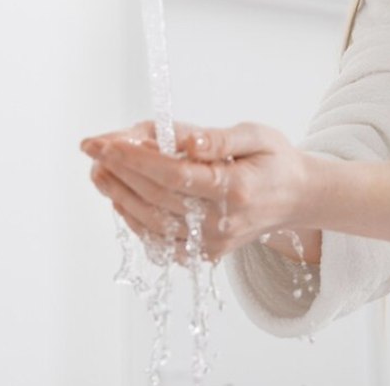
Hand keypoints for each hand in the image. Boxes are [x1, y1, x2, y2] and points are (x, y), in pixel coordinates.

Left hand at [81, 120, 316, 262]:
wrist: (295, 198)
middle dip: (119, 172)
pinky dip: (135, 221)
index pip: (175, 175)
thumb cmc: (274, 160)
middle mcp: (223, 222)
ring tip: (99, 170)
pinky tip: (121, 198)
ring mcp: (213, 243)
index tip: (105, 142)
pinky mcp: (205, 254)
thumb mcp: (256, 135)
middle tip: (94, 149)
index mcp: (237, 189)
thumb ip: (218, 138)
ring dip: (120, 196)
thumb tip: (186, 143)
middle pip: (158, 199)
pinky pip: (161, 243)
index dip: (135, 158)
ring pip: (153, 224)